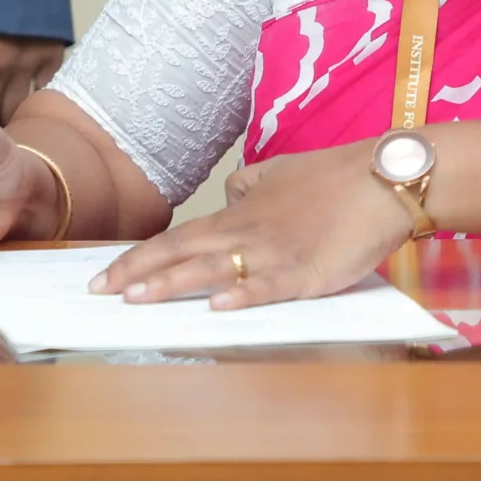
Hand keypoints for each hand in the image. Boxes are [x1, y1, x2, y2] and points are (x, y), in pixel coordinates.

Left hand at [90, 144, 412, 309]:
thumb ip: (249, 187)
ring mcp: (275, 253)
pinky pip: (269, 286)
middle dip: (137, 274)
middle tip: (98, 292)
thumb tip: (230, 195)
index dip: (137, 258)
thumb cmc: (333, 179)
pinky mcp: (307, 272)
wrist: (383, 179)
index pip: (175, 239)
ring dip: (173, 285)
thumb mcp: (280, 173)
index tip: (103, 277)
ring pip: (214, 270)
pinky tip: (217, 307)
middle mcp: (247, 234)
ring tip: (137, 300)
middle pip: (181, 254)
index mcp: (238, 215)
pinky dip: (242, 296)